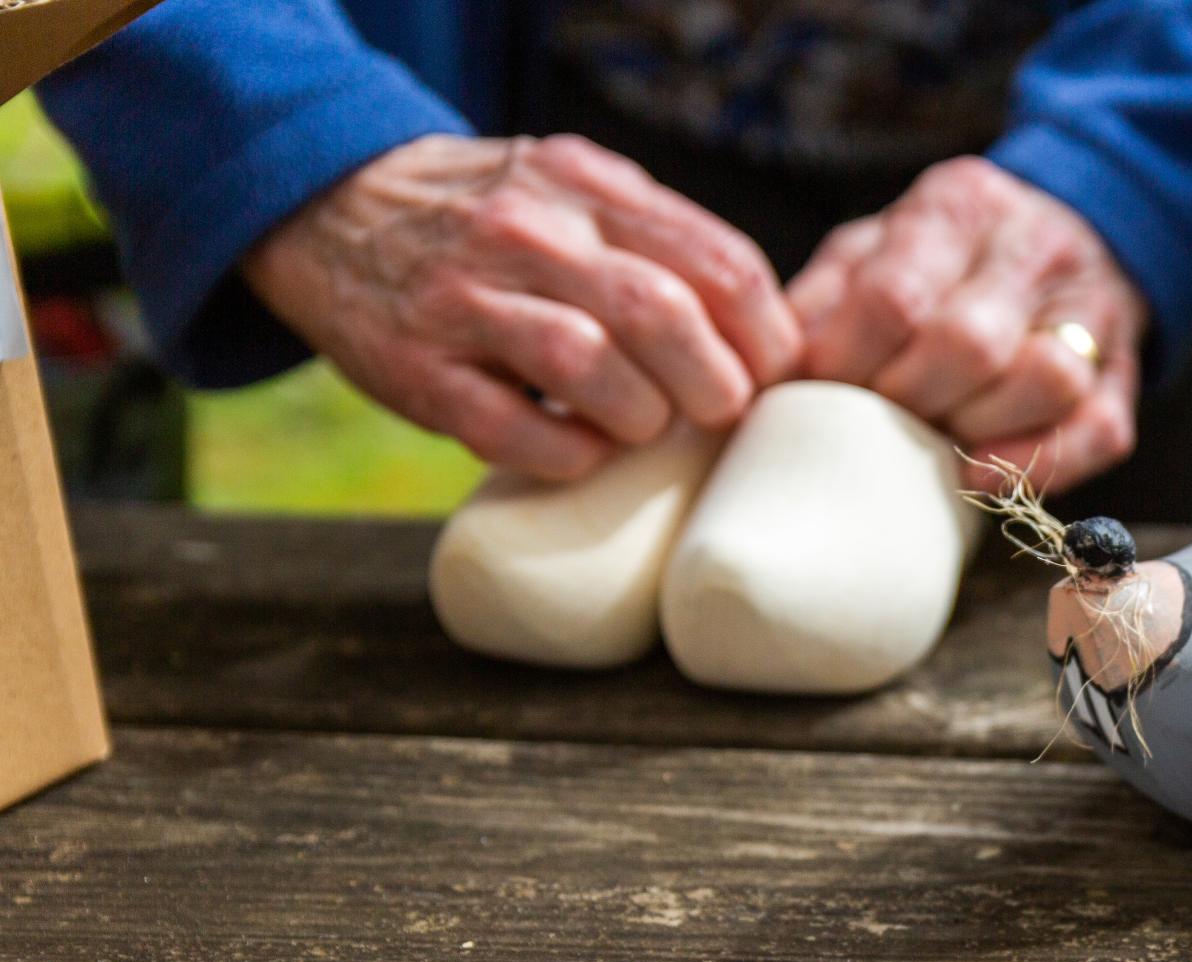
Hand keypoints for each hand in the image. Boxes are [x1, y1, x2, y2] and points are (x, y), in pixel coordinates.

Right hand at [242, 134, 802, 480]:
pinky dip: (569, 456)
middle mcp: (527, 233)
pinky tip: (581, 450)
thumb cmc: (491, 222)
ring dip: (642, 418)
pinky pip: (515, 432)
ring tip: (644, 426)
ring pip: (590, 367)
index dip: (766, 336)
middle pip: (661, 315)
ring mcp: (466, 302)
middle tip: (717, 413)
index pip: (718, 264)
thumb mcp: (575, 193)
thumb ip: (661, 241)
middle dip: (715, 386)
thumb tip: (767, 335)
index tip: (772, 374)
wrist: (331, 208)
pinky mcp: (418, 372)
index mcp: (587, 188)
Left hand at [788, 156, 1144, 495]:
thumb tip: (772, 369)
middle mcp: (1032, 248)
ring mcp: (1090, 310)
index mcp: (958, 205)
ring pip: (1047, 379)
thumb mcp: (876, 245)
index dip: (847, 362)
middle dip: (908, 401)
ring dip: (976, 431)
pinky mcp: (1124, 372)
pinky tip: (982, 478)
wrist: (1070, 230)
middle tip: (873, 426)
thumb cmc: (948, 258)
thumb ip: (825, 296)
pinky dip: (1040, 465)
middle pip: (968, 342)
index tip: (817, 394)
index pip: (895, 295)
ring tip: (932, 445)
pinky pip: (1098, 430)